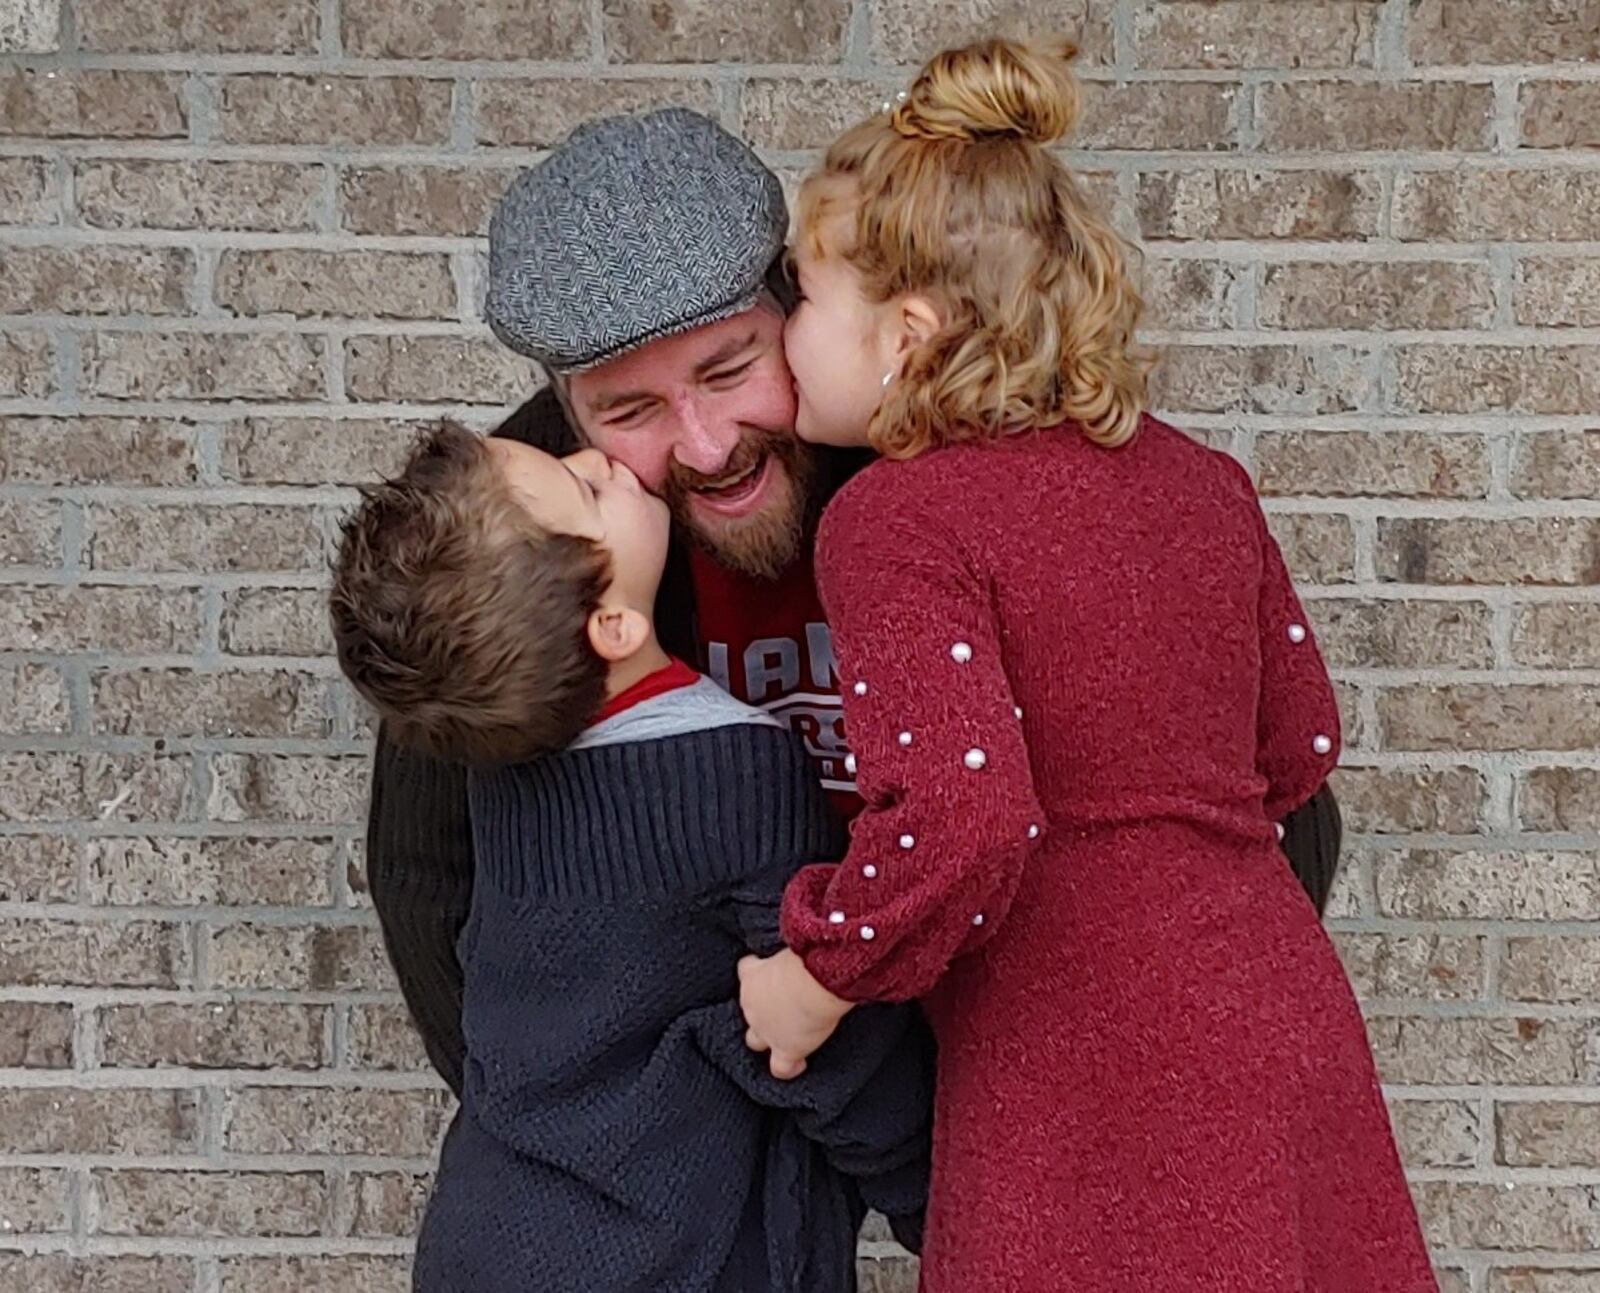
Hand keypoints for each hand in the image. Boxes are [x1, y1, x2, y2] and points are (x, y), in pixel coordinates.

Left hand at [738, 947, 852, 1079]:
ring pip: (756, 1041)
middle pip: (748, 1010)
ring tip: (783, 1037)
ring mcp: (765, 1030)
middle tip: (780, 1007)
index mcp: (752, 975)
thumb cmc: (805, 957)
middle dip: (760, 1010)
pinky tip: (798, 1065)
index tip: (768, 971)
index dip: (756, 973)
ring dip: (768, 1038)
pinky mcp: (784, 1049)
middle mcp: (751, 1005)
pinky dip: (788, 1068)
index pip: (746, 970)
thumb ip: (792, 952)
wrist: (811, 982)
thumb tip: (808, 939)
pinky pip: (781, 1068)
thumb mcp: (793, 949)